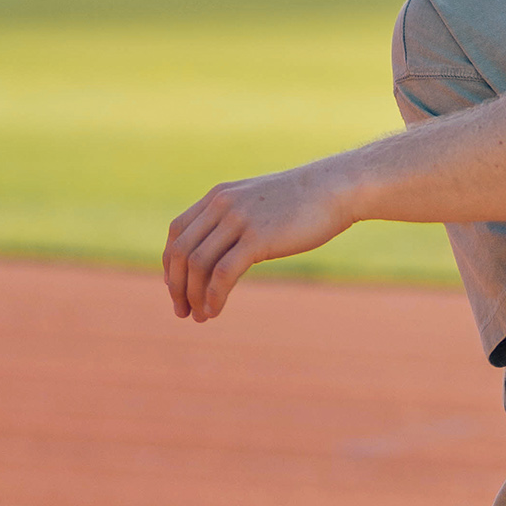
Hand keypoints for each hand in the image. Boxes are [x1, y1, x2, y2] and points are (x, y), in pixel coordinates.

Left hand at [165, 165, 349, 321]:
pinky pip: (222, 273)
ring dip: (193, 296)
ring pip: (198, 264)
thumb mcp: (260, 205)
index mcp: (218, 196)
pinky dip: (214, 296)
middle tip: (182, 311)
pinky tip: (215, 310)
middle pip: (181, 251)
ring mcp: (238, 220)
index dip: (171, 264)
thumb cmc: (304, 202)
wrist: (335, 189)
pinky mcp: (257, 238)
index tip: (176, 288)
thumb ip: (238, 220)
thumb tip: (228, 248)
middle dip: (176, 286)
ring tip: (200, 316)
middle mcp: (221, 205)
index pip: (177, 232)